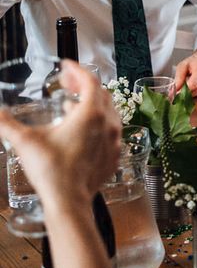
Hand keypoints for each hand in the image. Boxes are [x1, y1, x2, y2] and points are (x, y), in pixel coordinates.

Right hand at [0, 61, 120, 211]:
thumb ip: (7, 124)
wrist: (69, 201)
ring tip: (70, 105)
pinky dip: (97, 123)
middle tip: (66, 82)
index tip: (66, 65)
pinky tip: (81, 129)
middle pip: (100, 93)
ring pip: (108, 111)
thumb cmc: (51, 170)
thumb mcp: (25, 142)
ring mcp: (114, 139)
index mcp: (92, 114)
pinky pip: (109, 131)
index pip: (90, 81)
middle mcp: (108, 123)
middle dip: (83, 84)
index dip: (77, 70)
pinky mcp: (114, 154)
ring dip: (90, 103)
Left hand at [174, 47, 196, 95]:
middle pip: (195, 92)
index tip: (177, 94)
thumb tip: (173, 93)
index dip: (184, 91)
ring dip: (192, 93)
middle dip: (186, 92)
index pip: (193, 85)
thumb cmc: (194, 63)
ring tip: (193, 83)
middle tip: (182, 88)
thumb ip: (178, 79)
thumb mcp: (182, 66)